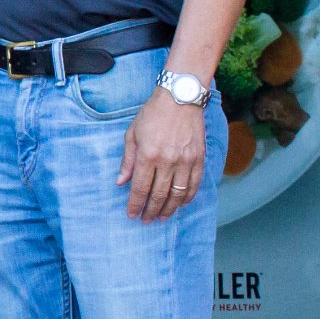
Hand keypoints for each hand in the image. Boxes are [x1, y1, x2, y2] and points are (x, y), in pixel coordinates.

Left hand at [118, 83, 208, 222]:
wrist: (181, 98)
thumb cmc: (152, 114)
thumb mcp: (132, 134)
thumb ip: (127, 160)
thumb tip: (121, 182)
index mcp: (148, 155)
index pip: (140, 188)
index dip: (136, 204)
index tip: (132, 214)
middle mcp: (167, 161)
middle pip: (159, 194)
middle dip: (151, 210)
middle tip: (146, 220)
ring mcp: (186, 160)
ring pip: (178, 193)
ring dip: (169, 208)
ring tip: (162, 217)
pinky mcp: (199, 158)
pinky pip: (194, 184)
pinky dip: (188, 197)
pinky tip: (181, 204)